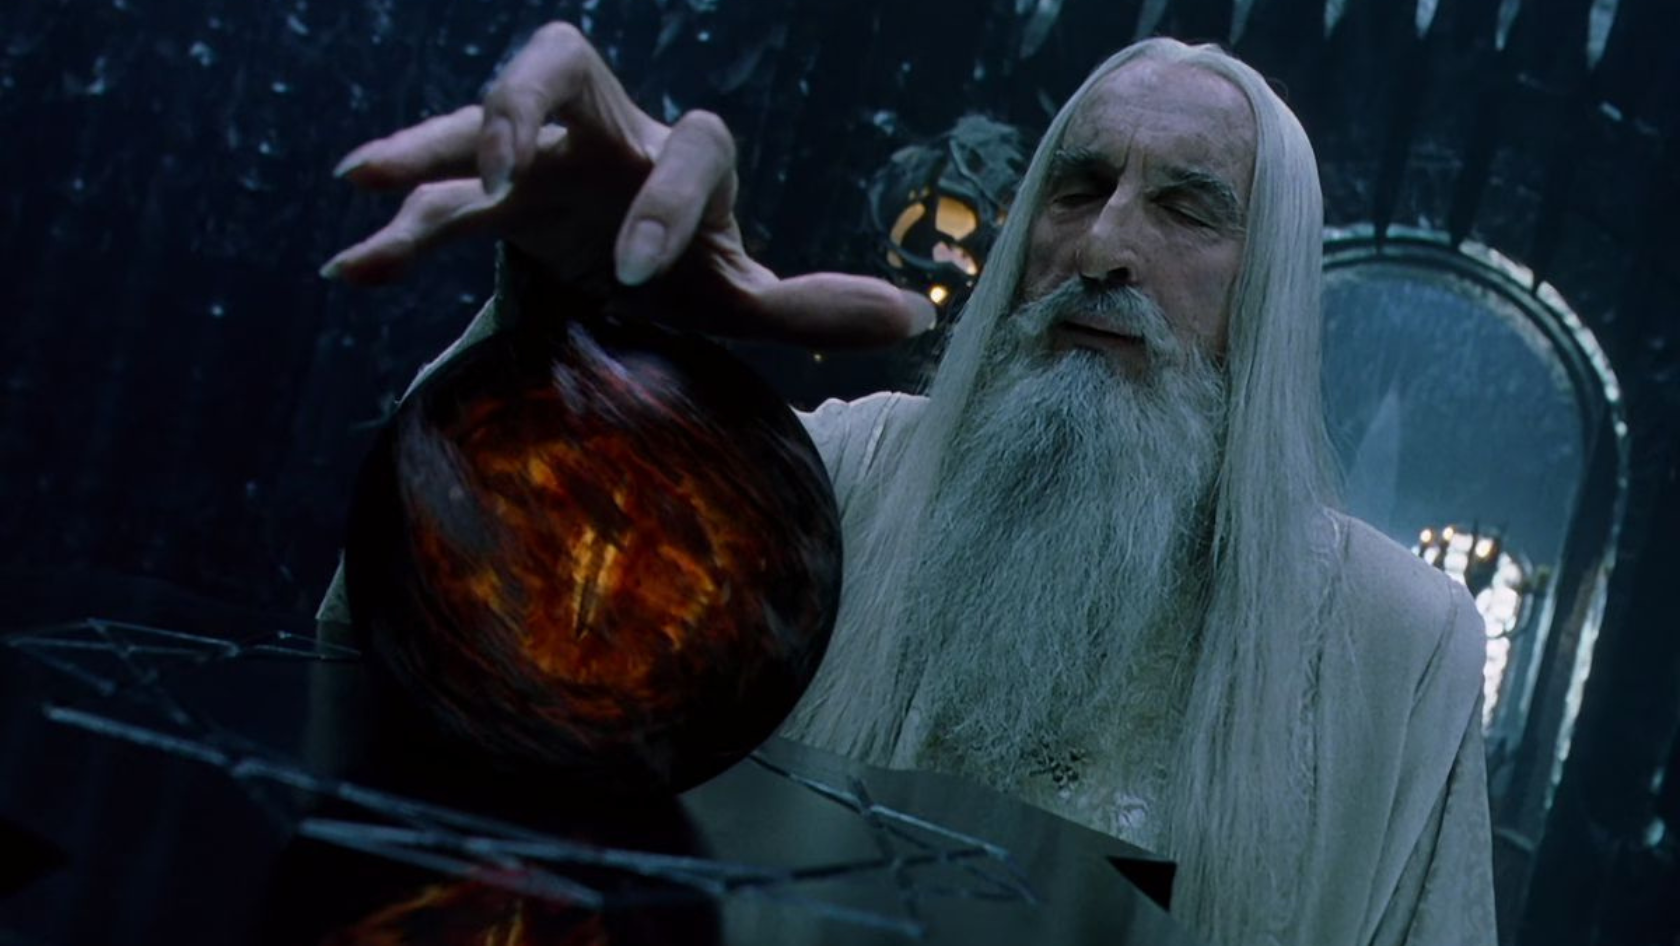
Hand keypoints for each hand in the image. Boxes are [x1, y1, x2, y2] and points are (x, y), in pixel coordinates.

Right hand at [320, 22, 933, 347]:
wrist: (617, 266)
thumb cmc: (687, 272)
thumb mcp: (741, 298)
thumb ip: (813, 308)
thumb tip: (918, 317)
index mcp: (688, 155)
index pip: (694, 147)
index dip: (665, 200)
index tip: (633, 274)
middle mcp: (610, 129)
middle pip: (565, 60)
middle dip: (525, 107)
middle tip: (506, 177)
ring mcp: (538, 151)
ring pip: (476, 112)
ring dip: (428, 147)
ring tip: (372, 187)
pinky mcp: (483, 186)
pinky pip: (431, 185)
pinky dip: (393, 216)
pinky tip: (349, 262)